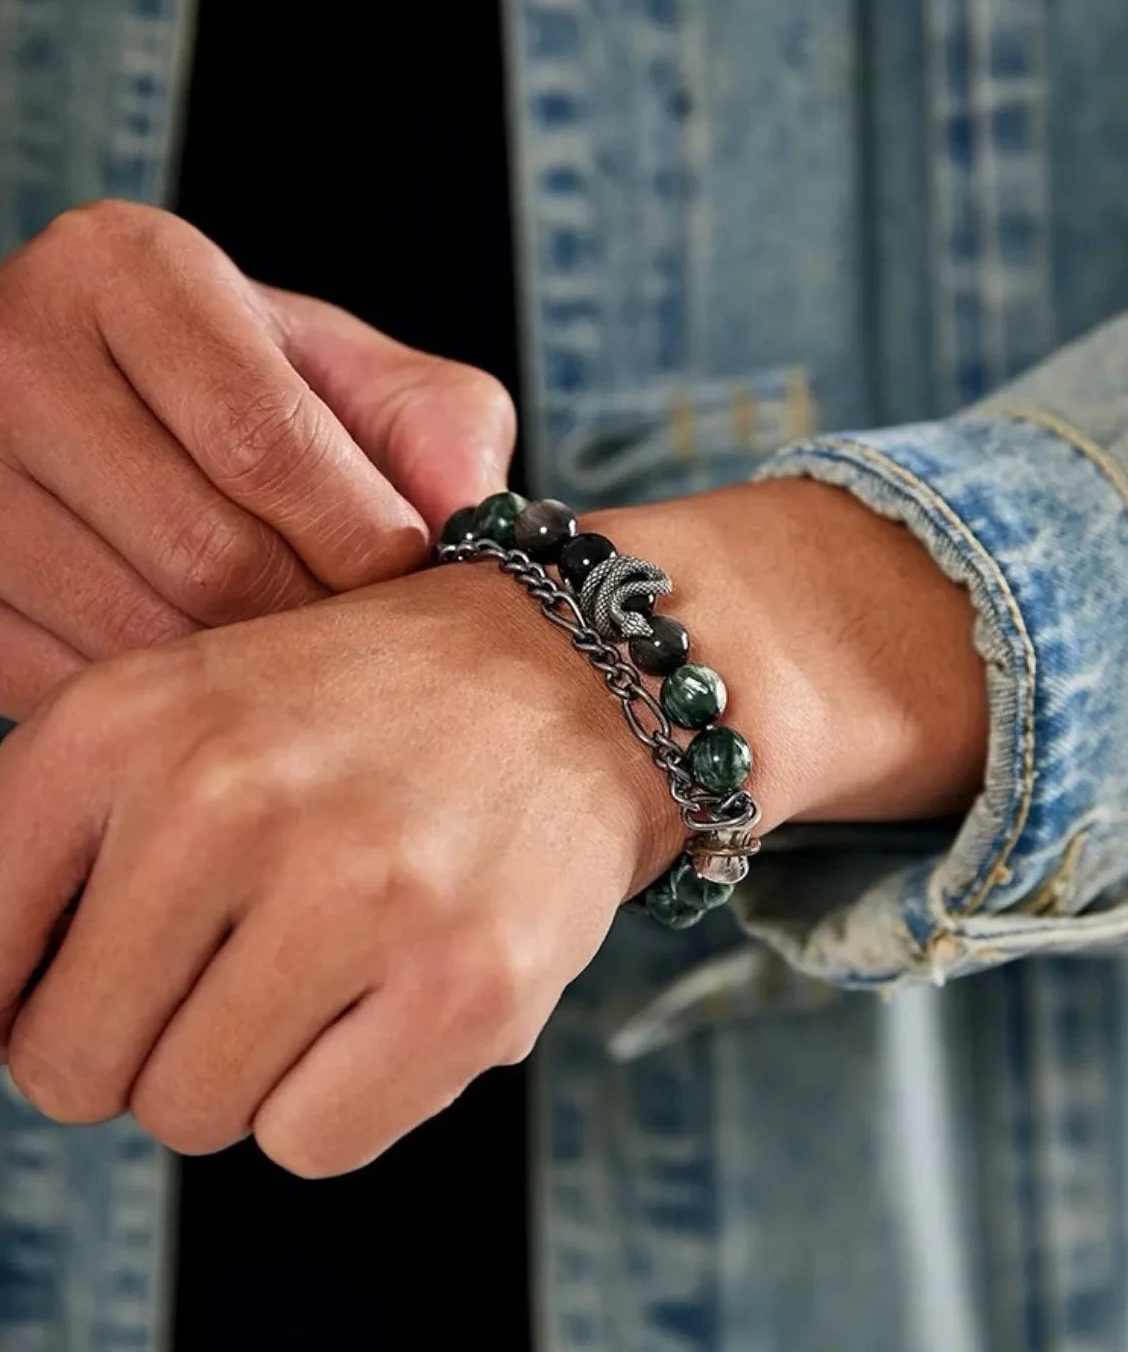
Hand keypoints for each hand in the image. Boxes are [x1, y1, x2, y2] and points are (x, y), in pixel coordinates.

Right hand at [0, 200, 515, 718]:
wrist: (125, 421)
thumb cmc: (261, 399)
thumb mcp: (362, 380)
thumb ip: (440, 433)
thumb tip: (475, 531)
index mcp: (127, 271)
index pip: (261, 438)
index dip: (356, 537)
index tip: (406, 577)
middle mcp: (16, 352)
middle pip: (201, 551)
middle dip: (311, 617)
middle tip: (363, 634)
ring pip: (136, 631)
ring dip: (246, 672)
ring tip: (299, 654)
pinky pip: (73, 679)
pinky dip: (165, 697)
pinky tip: (212, 666)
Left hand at [0, 563, 674, 1175]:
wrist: (572, 677)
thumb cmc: (366, 714)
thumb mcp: (188, 712)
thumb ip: (63, 851)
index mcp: (126, 721)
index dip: (25, 995)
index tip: (102, 977)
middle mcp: (227, 796)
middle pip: (70, 1065)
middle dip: (140, 1043)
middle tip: (235, 966)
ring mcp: (352, 893)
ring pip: (189, 1115)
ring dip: (246, 1068)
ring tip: (329, 964)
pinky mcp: (463, 984)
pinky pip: (308, 1144)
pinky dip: (339, 1096)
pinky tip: (393, 995)